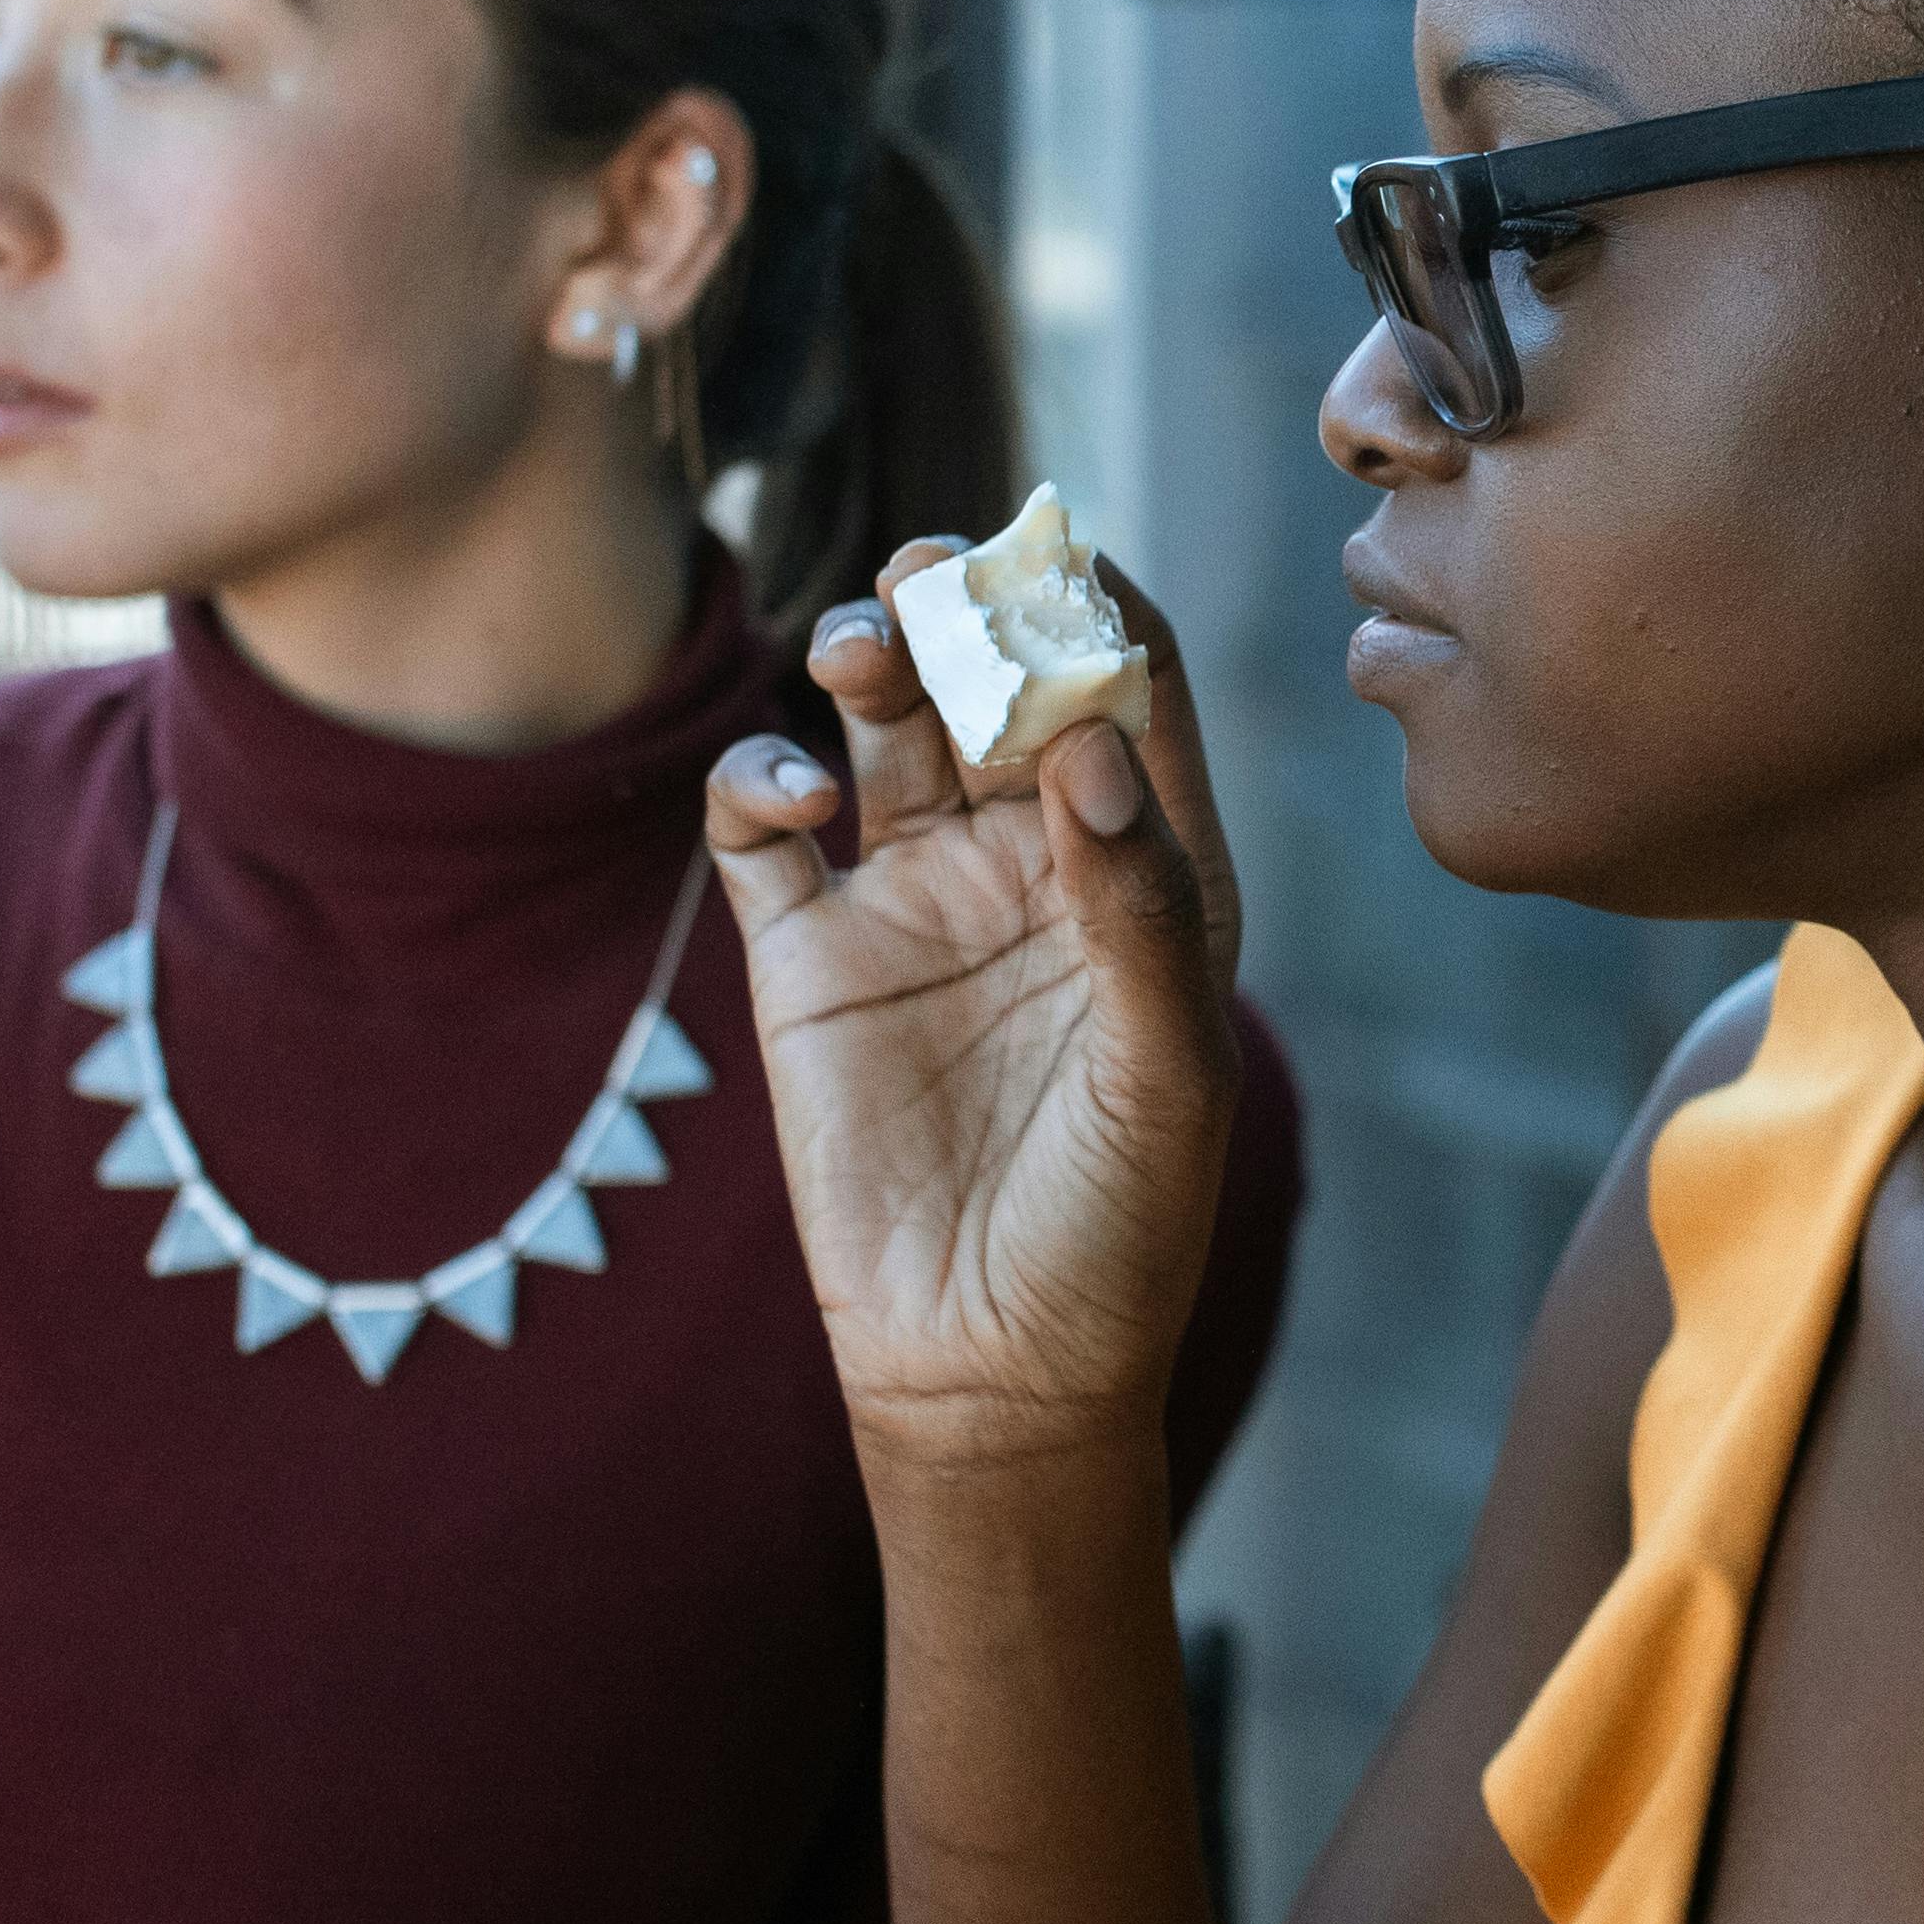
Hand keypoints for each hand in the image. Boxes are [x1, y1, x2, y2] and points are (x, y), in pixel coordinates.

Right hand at [709, 549, 1249, 1470]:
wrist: (993, 1366)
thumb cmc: (1119, 1228)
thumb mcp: (1165, 1074)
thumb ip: (1141, 911)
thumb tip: (1093, 747)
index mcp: (1150, 868)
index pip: (1132, 694)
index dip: (1100, 611)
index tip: (1062, 557)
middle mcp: (1033, 860)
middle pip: (996, 680)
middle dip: (965, 607)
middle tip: (935, 572)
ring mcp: (915, 896)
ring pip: (882, 724)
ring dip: (865, 657)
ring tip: (863, 653)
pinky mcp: (807, 954)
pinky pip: (764, 826)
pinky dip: (759, 779)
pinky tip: (786, 799)